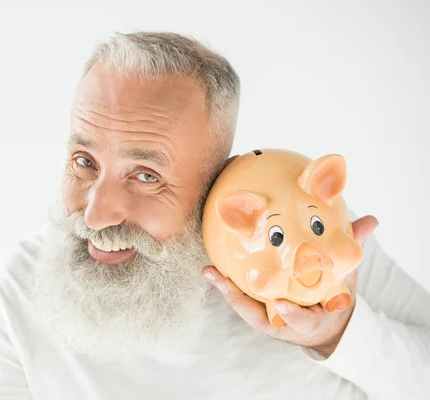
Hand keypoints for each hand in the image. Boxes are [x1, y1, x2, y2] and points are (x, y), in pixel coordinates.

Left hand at [203, 215, 378, 357]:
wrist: (325, 322)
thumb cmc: (333, 297)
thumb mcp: (345, 279)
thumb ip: (353, 249)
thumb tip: (371, 220)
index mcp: (305, 317)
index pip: (299, 318)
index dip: (289, 314)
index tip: (280, 305)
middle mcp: (281, 318)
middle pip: (256, 313)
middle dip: (239, 299)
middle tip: (220, 281)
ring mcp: (265, 315)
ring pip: (242, 304)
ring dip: (225, 288)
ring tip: (209, 271)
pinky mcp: (254, 308)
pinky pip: (237, 296)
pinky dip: (224, 283)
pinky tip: (209, 267)